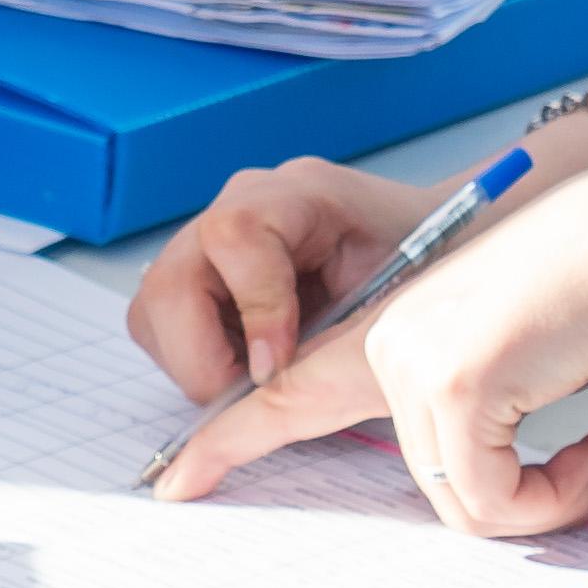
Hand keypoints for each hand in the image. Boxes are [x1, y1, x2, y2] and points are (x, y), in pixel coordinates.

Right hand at [131, 152, 443, 406]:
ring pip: (154, 309)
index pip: (236, 238)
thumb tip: (268, 384)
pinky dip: (197, 356)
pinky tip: (247, 363)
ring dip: (195, 361)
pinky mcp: (201, 267)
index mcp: (298, 194)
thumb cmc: (426, 265)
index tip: (275, 370)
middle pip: (170, 282)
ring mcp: (213, 231)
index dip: (254, 313)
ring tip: (255, 379)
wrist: (433, 244)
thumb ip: (336, 334)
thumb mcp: (399, 294)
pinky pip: (165, 322)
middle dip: (202, 357)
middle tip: (253, 393)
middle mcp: (242, 203)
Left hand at [155, 155, 587, 537]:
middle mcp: (383, 343)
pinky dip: (565, 493)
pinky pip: (495, 500)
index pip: (285, 395)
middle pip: (428, 483)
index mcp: (385, 333)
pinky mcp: (452, 381)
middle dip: (531, 505)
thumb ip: (466, 409)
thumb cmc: (587, 289)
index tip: (171, 481)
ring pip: (466, 503)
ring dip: (558, 499)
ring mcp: (410, 359)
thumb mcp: (505, 355)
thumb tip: (479, 496)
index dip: (225, 444)